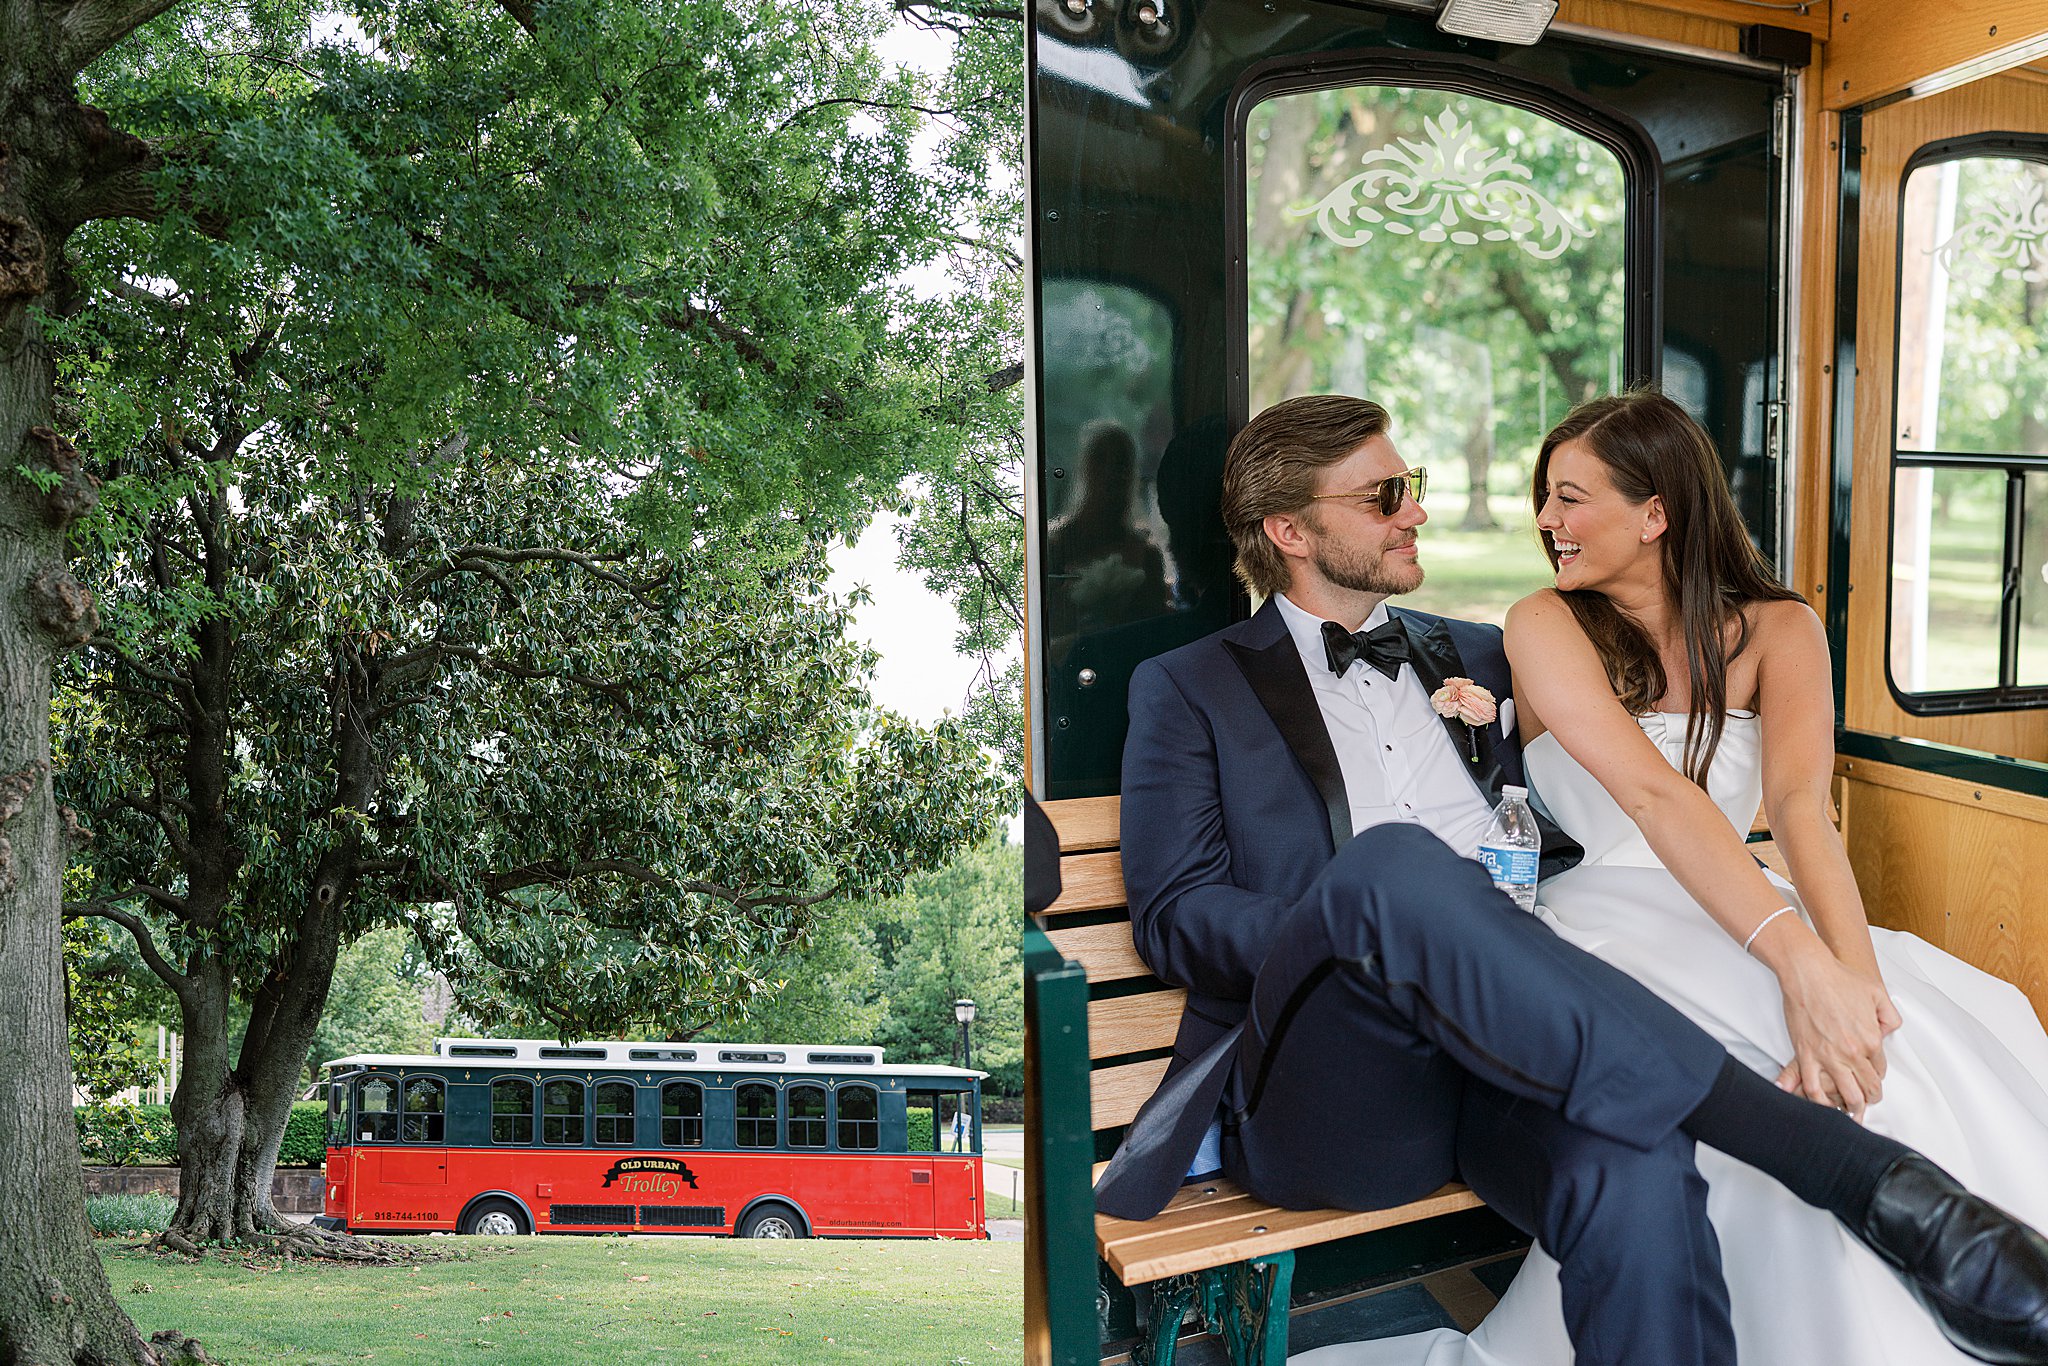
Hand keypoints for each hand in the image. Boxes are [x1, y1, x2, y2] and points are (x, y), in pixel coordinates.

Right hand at [1771, 945, 1900, 1119]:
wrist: (1808, 971)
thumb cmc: (1839, 978)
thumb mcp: (1877, 993)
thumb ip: (1889, 1016)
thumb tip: (1888, 1029)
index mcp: (1872, 1040)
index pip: (1880, 1069)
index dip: (1877, 1074)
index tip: (1872, 1076)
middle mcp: (1852, 1053)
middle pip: (1867, 1088)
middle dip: (1869, 1098)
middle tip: (1866, 1101)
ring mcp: (1828, 1056)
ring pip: (1845, 1094)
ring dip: (1851, 1106)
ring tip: (1849, 1109)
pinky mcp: (1806, 1054)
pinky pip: (1812, 1087)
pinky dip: (1819, 1101)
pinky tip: (1823, 1105)